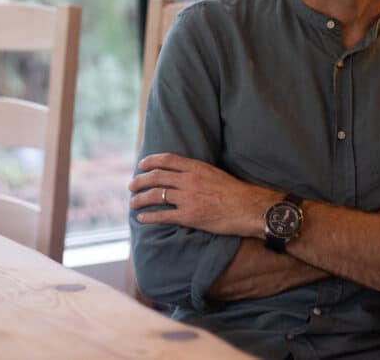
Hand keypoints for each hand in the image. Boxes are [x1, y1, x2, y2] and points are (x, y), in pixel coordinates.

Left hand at [129, 153, 280, 237]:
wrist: (248, 208)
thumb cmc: (235, 192)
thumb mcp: (215, 173)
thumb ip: (197, 172)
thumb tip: (184, 174)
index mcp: (196, 167)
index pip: (166, 160)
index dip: (150, 162)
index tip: (141, 165)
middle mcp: (188, 180)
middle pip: (156, 177)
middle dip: (140, 181)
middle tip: (131, 185)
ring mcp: (187, 198)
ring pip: (155, 195)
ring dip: (140, 199)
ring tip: (133, 203)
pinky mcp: (188, 216)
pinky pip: (163, 216)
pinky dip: (149, 217)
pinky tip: (142, 218)